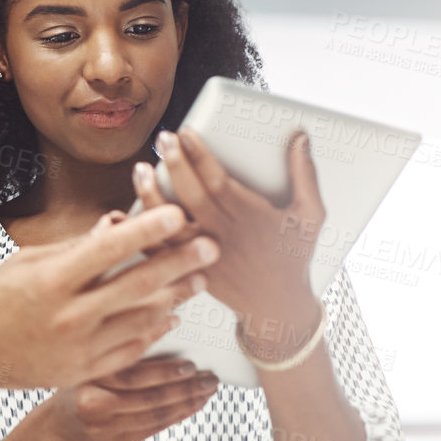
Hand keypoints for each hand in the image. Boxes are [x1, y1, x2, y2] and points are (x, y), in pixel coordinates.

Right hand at [0, 204, 217, 392]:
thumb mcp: (29, 261)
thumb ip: (78, 247)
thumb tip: (118, 223)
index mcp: (51, 279)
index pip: (109, 247)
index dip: (147, 228)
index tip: (177, 212)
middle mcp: (67, 315)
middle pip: (137, 285)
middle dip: (180, 263)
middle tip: (210, 247)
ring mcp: (77, 347)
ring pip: (141, 320)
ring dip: (175, 298)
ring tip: (197, 281)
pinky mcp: (82, 371)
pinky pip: (129, 350)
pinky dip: (153, 331)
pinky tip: (169, 315)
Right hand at [39, 355, 218, 440]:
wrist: (56, 431)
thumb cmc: (80, 389)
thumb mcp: (89, 366)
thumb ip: (119, 357)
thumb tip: (169, 340)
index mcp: (88, 378)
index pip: (133, 374)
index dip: (166, 370)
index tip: (193, 362)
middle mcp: (95, 404)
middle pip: (149, 396)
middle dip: (186, 387)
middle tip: (211, 377)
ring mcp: (105, 428)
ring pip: (156, 414)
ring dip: (188, 402)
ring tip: (208, 390)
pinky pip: (154, 428)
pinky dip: (178, 415)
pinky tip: (193, 405)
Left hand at [135, 128, 323, 326]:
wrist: (277, 306)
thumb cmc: (293, 256)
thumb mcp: (311, 216)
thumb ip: (305, 174)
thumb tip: (301, 138)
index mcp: (251, 219)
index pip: (218, 181)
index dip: (199, 156)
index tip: (186, 133)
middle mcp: (223, 235)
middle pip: (192, 196)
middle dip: (175, 164)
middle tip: (163, 139)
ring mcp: (203, 254)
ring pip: (169, 224)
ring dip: (151, 196)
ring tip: (141, 169)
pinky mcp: (189, 270)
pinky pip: (159, 252)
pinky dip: (141, 233)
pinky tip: (129, 212)